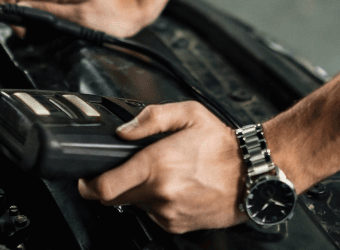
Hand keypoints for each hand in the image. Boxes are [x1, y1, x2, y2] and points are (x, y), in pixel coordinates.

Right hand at [0, 0, 152, 37]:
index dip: (7, 10)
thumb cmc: (113, 14)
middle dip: (4, 3)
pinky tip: (36, 15)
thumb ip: (48, 13)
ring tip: (27, 22)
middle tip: (21, 26)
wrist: (133, 3)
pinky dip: (23, 0)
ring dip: (12, 1)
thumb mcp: (81, 19)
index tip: (22, 29)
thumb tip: (20, 11)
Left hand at [77, 101, 243, 233]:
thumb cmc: (223, 145)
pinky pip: (153, 214)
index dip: (87, 183)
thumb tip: (122, 130)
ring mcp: (168, 213)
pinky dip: (155, 201)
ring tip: (162, 173)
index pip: (103, 187)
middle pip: (113, 198)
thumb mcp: (187, 114)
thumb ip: (149, 117)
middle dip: (113, 182)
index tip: (86, 177)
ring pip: (134, 205)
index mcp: (156, 165)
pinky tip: (174, 186)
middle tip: (128, 166)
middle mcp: (160, 193)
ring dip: (138, 191)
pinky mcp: (177, 225)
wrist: (253, 175)